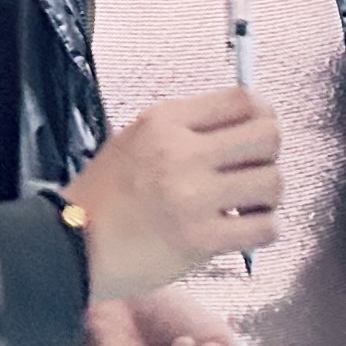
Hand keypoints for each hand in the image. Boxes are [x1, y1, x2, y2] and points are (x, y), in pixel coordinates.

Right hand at [66, 88, 281, 301]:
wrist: (73, 246)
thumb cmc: (103, 196)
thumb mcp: (135, 138)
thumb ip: (185, 128)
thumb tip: (241, 124)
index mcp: (165, 122)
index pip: (242, 100)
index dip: (262, 115)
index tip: (257, 130)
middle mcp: (181, 154)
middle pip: (267, 136)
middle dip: (269, 154)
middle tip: (254, 169)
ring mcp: (193, 198)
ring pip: (272, 183)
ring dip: (267, 196)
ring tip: (248, 204)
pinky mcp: (201, 240)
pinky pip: (264, 228)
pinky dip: (263, 229)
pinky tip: (245, 230)